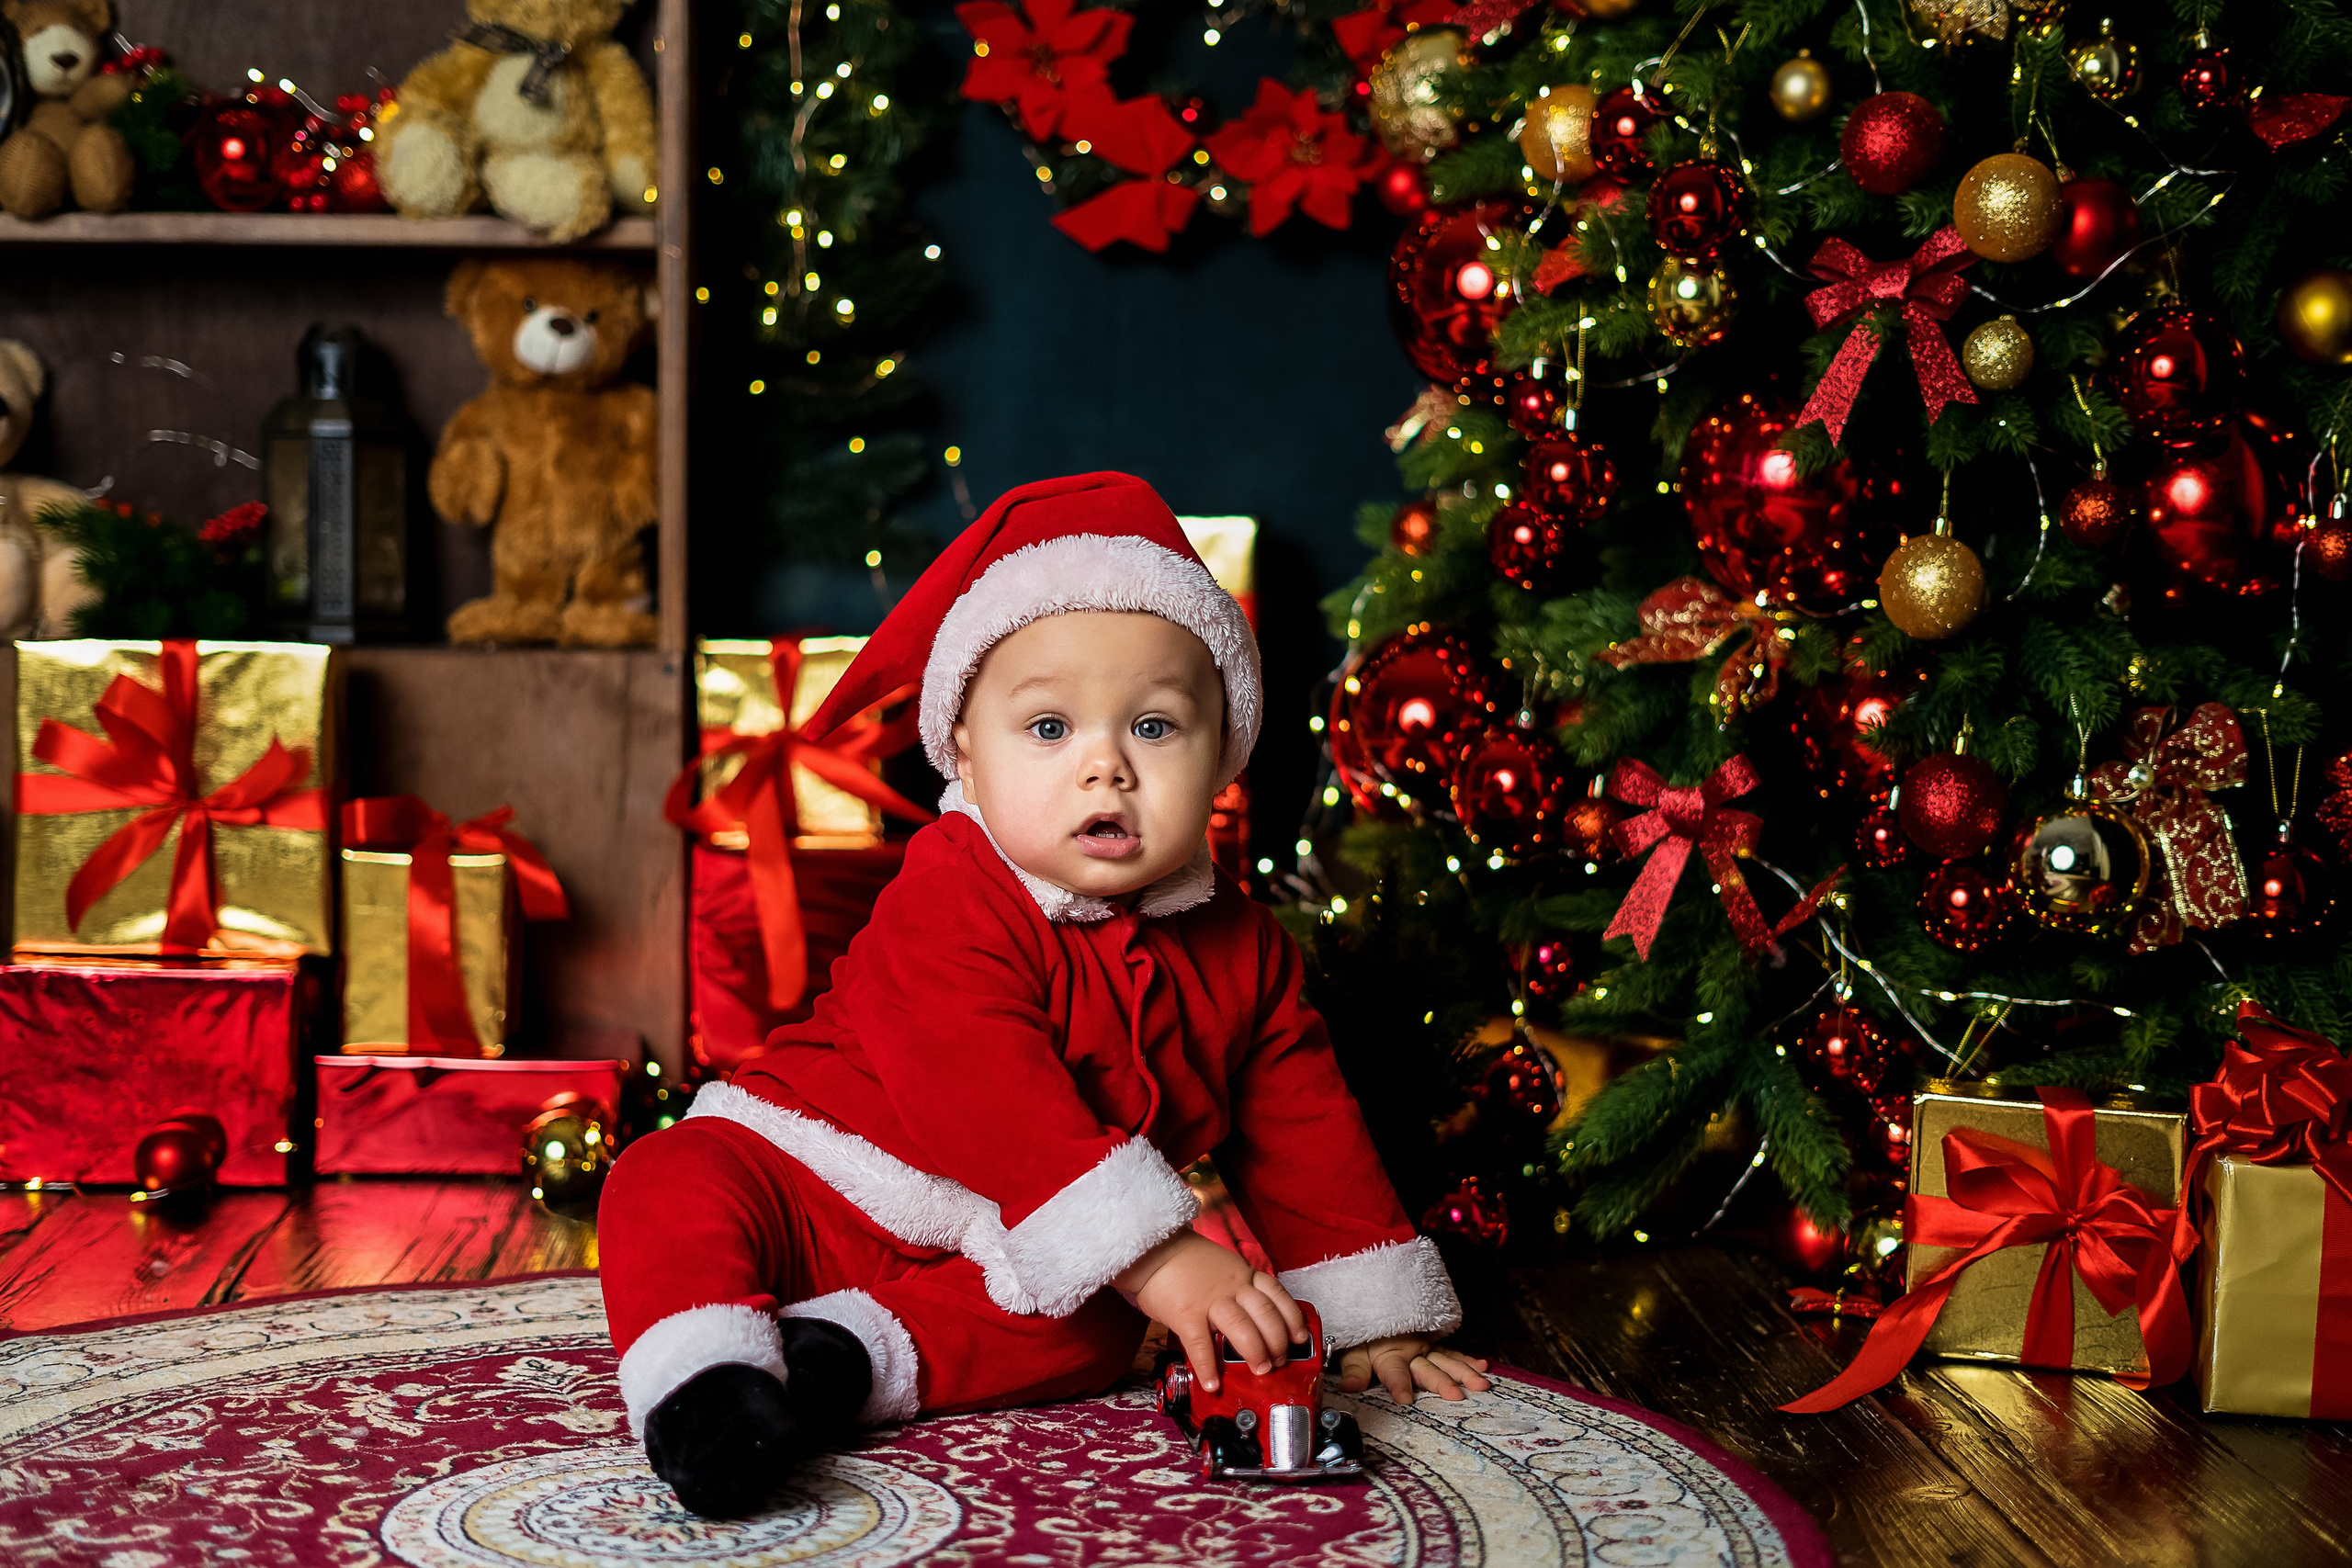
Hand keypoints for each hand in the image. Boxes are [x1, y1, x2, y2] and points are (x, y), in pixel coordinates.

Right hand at [1115, 1231, 1305, 1393]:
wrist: (1152, 1249)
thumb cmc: (1185, 1261)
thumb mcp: (1222, 1265)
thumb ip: (1237, 1286)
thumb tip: (1252, 1316)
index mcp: (1242, 1274)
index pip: (1276, 1295)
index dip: (1292, 1318)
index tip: (1299, 1337)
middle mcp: (1232, 1286)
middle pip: (1265, 1315)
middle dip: (1276, 1342)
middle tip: (1278, 1361)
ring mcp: (1210, 1300)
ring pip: (1242, 1328)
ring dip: (1254, 1353)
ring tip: (1259, 1371)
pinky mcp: (1186, 1314)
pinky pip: (1201, 1344)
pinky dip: (1208, 1367)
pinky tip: (1213, 1383)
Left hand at [1337, 1336, 1491, 1403]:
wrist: (1369, 1306)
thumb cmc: (1361, 1336)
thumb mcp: (1351, 1352)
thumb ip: (1354, 1371)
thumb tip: (1348, 1388)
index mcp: (1389, 1356)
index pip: (1394, 1373)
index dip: (1399, 1385)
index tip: (1405, 1399)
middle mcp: (1411, 1352)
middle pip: (1427, 1370)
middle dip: (1441, 1382)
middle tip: (1455, 1396)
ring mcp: (1425, 1347)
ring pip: (1446, 1361)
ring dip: (1463, 1373)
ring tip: (1480, 1384)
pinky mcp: (1433, 1344)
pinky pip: (1452, 1352)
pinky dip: (1467, 1358)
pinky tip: (1483, 1365)